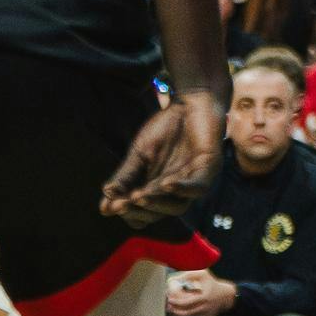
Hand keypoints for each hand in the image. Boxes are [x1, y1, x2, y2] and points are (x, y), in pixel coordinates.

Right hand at [101, 91, 223, 226]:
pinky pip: (198, 187)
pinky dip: (182, 188)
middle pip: (158, 213)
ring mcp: (194, 182)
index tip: (107, 206)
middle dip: (138, 209)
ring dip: (156, 203)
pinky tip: (165, 184)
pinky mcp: (209, 169)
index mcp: (158, 191)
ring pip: (177, 206)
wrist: (191, 102)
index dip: (127, 212)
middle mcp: (176, 192)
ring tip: (137, 196)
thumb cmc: (166, 129)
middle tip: (120, 203)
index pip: (142, 213)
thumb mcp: (140, 153)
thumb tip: (105, 196)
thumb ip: (126, 175)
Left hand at [165, 268, 236, 315]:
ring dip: (178, 315)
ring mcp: (207, 315)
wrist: (225, 296)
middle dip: (175, 310)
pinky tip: (179, 313)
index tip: (170, 298)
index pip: (187, 303)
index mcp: (204, 297)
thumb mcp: (202, 274)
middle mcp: (206, 307)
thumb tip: (174, 280)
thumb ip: (188, 275)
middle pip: (186, 313)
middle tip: (168, 305)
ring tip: (171, 309)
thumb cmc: (211, 283)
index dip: (176, 302)